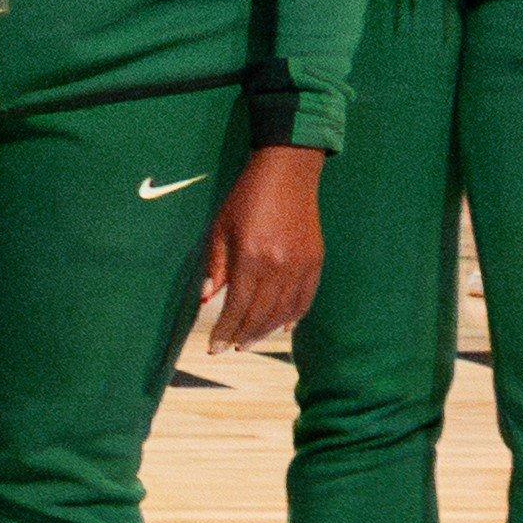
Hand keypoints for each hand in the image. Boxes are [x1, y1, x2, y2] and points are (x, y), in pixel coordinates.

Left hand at [200, 142, 322, 348]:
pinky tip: (282, 328)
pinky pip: (305, 299)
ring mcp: (301, 266)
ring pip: (283, 312)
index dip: (225, 331)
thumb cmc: (246, 199)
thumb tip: (206, 300)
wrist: (287, 174)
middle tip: (229, 348)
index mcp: (251, 259)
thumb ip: (214, 267)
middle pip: (260, 315)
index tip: (214, 347)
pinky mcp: (316, 262)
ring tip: (249, 342)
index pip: (237, 308)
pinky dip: (293, 317)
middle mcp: (279, 267)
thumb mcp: (220, 229)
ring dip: (265, 331)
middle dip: (242, 336)